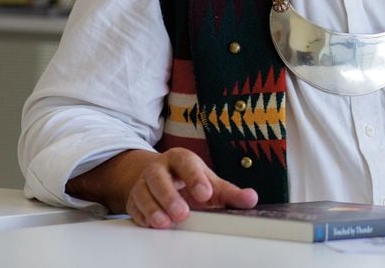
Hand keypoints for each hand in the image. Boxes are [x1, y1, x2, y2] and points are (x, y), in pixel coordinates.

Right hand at [67, 148, 257, 228]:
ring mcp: (144, 184)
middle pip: (159, 178)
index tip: (205, 193)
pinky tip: (152, 224)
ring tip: (165, 222)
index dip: (195, 178)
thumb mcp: (209, 181)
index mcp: (180, 159)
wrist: (156, 176)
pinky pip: (134, 208)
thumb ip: (229, 192)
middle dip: (170, 196)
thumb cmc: (187, 179)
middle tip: (183, 213)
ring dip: (154, 209)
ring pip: (143, 193)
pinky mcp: (134, 199)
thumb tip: (251, 198)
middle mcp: (159, 168)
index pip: (186, 164)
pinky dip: (142, 217)